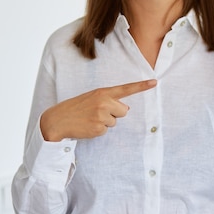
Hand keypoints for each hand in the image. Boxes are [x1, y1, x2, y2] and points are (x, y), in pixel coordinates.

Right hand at [40, 79, 156, 141]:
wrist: (58, 120)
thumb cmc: (76, 108)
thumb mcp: (91, 98)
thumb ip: (108, 100)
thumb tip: (125, 110)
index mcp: (102, 92)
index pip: (126, 88)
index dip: (142, 86)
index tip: (155, 82)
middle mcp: (104, 102)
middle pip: (124, 111)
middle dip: (114, 114)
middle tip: (97, 113)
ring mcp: (101, 115)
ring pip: (115, 122)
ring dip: (105, 123)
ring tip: (90, 119)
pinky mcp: (98, 128)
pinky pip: (106, 131)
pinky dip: (98, 130)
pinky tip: (87, 126)